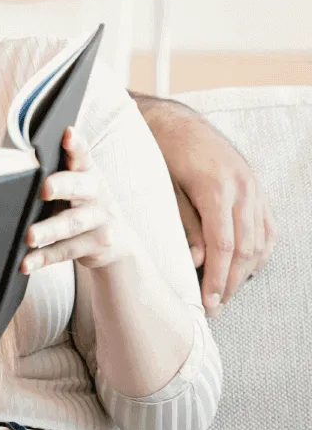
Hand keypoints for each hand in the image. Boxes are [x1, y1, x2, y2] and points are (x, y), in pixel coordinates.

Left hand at [22, 129, 135, 272]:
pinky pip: (66, 251)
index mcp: (87, 172)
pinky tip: (25, 263)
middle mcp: (97, 193)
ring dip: (49, 230)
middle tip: (44, 188)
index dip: (75, 144)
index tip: (66, 133)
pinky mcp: (96, 245)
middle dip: (63, 186)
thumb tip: (13, 166)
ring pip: (72, 224)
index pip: (82, 154)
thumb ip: (54, 173)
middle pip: (79, 188)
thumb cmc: (79, 202)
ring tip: (29, 236)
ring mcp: (99, 220)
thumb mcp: (74, 184)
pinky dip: (43, 258)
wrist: (116, 240)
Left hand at [141, 99, 275, 314]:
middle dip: (232, 282)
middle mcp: (243, 188)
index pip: (224, 245)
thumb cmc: (162, 153)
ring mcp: (254, 188)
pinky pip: (267, 227)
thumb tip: (198, 262)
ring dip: (246, 271)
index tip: (208, 303)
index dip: (217, 278)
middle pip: (245, 248)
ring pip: (260, 240)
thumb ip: (184, 223)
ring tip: (227, 293)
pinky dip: (259, 251)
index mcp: (218, 188)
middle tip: (215, 307)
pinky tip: (246, 268)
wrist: (175, 122)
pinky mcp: (256, 189)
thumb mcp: (165, 187)